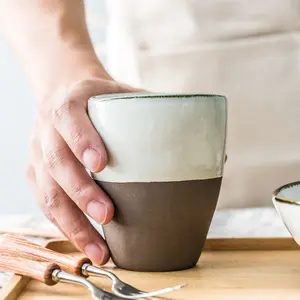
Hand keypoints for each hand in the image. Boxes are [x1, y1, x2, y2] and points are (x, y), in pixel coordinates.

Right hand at [26, 78, 140, 264]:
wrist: (62, 94)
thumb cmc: (97, 99)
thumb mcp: (119, 92)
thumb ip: (148, 106)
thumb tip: (190, 127)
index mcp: (69, 103)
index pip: (69, 118)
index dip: (82, 141)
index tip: (102, 165)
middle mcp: (47, 129)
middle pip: (57, 162)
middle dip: (81, 192)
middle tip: (108, 215)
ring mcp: (37, 153)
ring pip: (48, 192)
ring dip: (73, 223)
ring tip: (100, 249)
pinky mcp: (34, 173)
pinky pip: (45, 204)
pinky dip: (65, 227)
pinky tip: (86, 242)